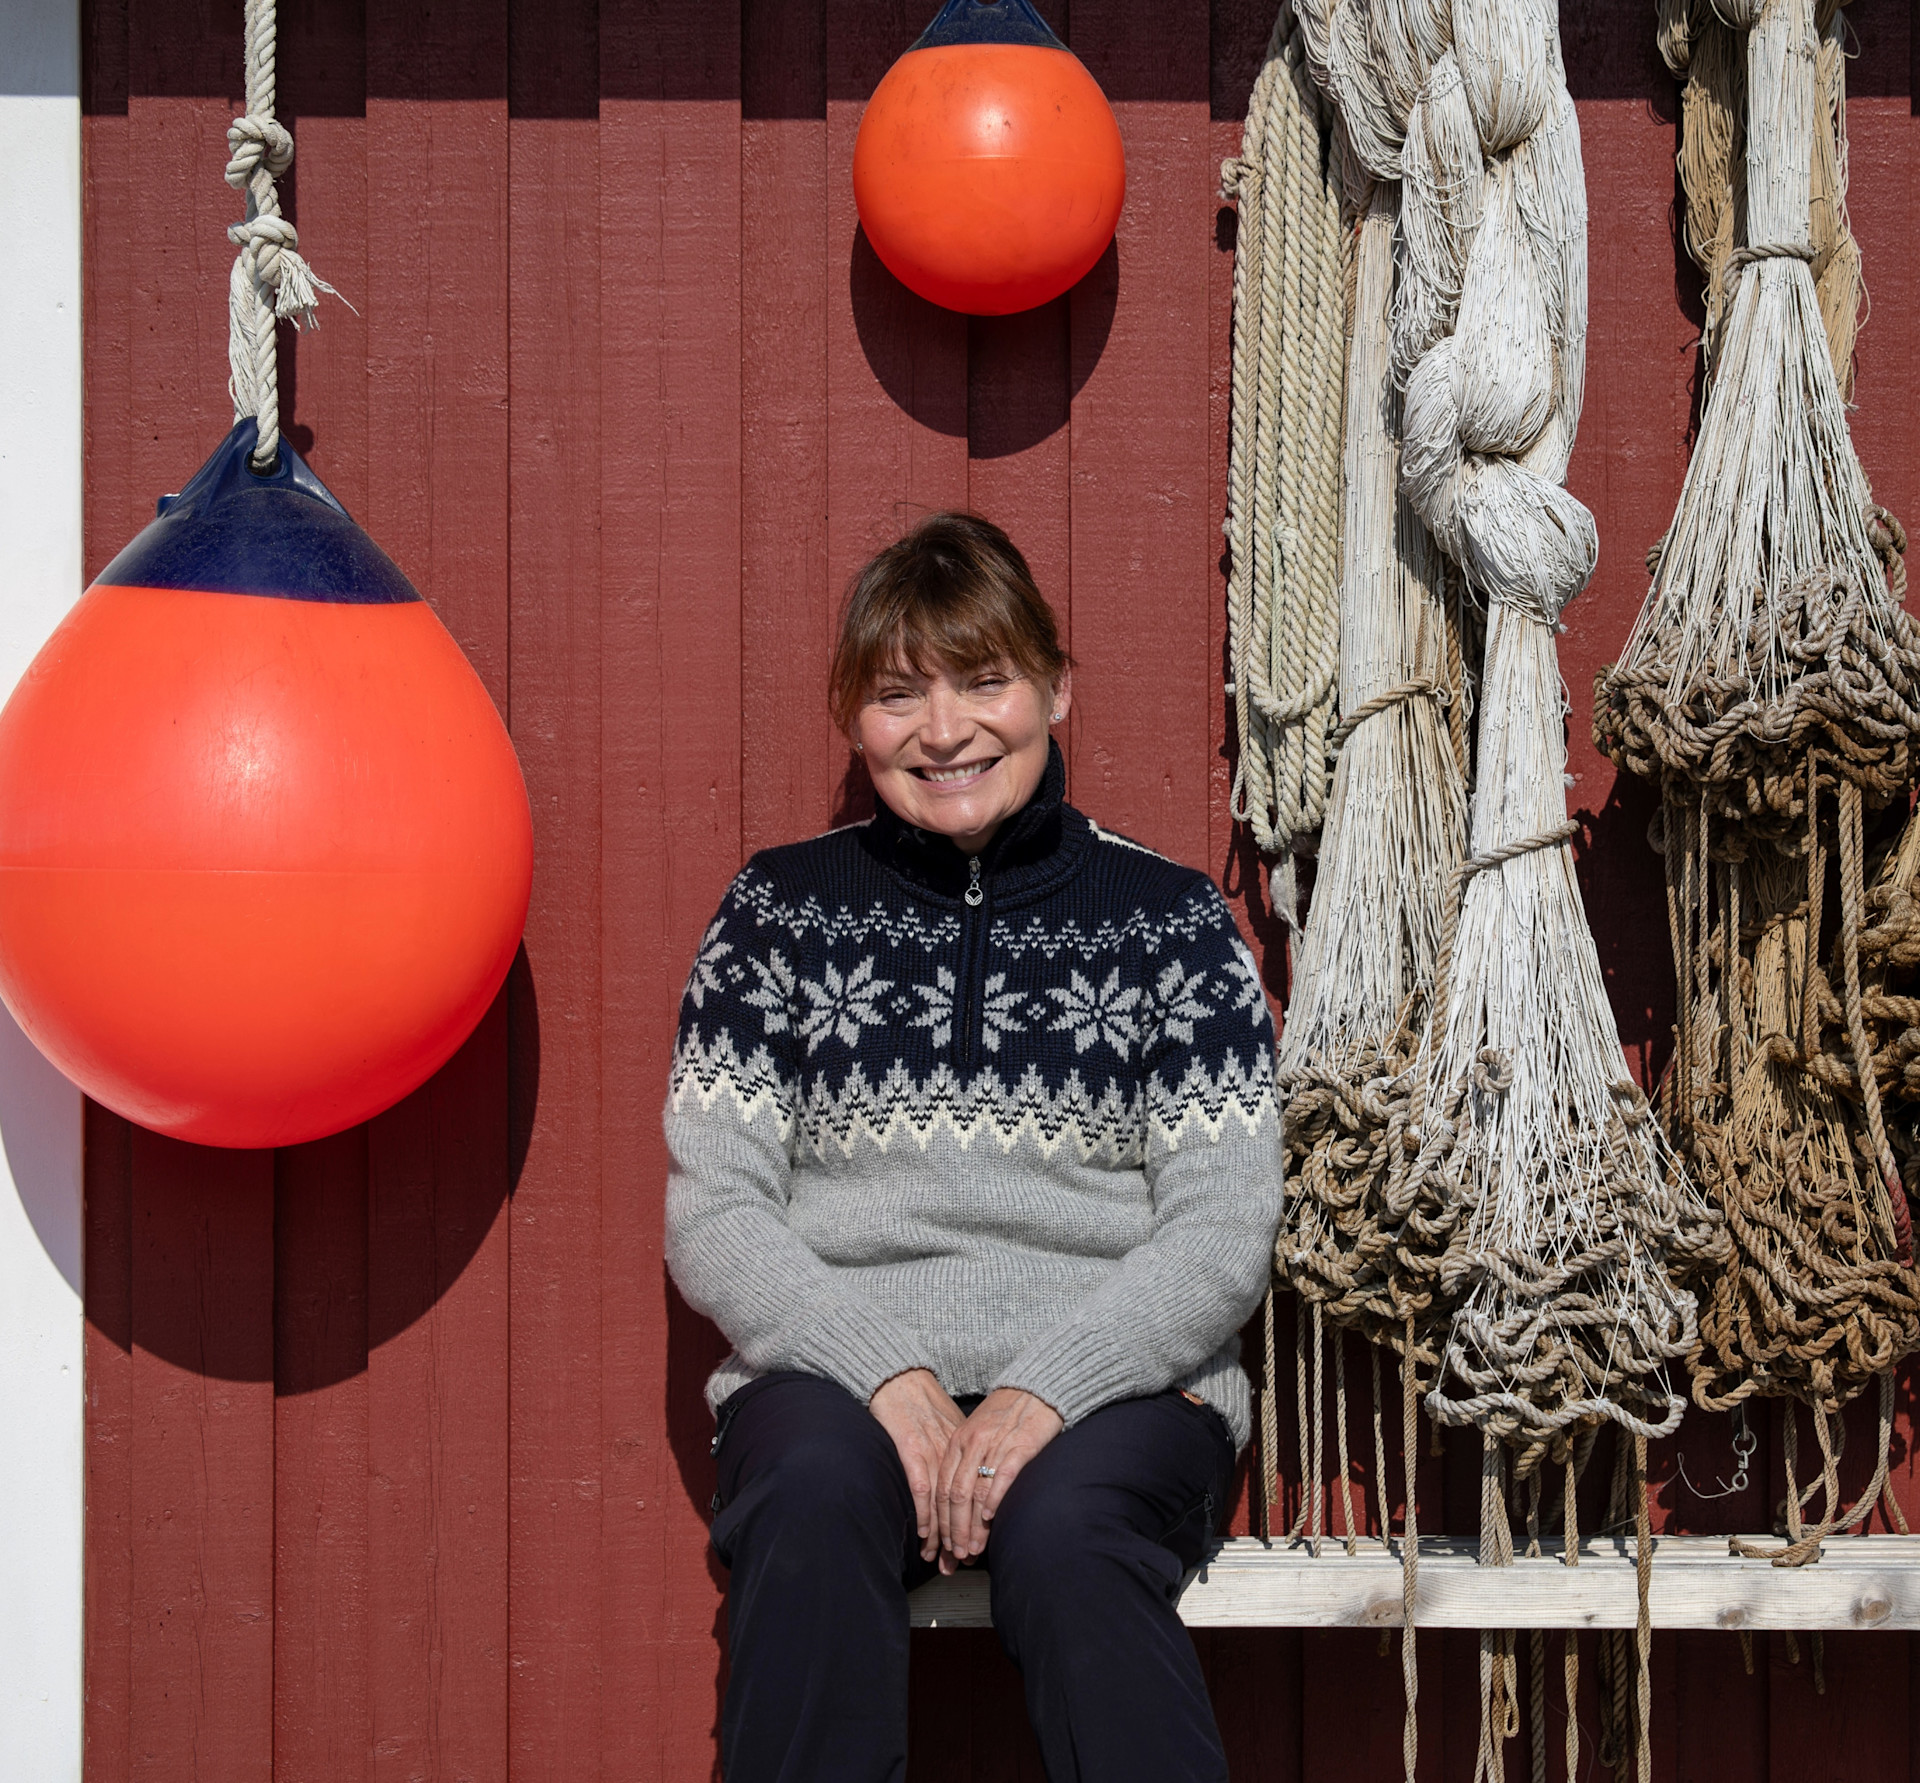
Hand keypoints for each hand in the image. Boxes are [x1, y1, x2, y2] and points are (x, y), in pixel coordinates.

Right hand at [869, 1369, 967, 1562]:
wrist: (899, 1376)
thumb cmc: (921, 1400)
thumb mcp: (950, 1424)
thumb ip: (959, 1450)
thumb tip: (968, 1479)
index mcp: (964, 1447)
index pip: (974, 1493)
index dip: (976, 1523)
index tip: (977, 1547)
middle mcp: (952, 1452)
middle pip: (962, 1502)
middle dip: (962, 1535)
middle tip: (962, 1562)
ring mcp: (932, 1451)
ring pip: (943, 1501)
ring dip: (944, 1533)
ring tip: (942, 1558)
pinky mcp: (911, 1448)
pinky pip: (921, 1487)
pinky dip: (924, 1513)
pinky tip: (926, 1533)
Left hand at [936, 1388, 1063, 1572]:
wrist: (1035, 1387)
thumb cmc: (1007, 1412)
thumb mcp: (977, 1431)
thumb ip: (966, 1459)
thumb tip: (960, 1498)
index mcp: (958, 1440)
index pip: (942, 1487)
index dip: (941, 1520)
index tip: (944, 1545)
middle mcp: (971, 1443)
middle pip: (955, 1494)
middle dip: (954, 1530)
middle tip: (956, 1555)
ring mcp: (994, 1444)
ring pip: (975, 1491)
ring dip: (972, 1525)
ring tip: (973, 1548)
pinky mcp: (1019, 1445)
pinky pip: (1001, 1476)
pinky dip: (993, 1499)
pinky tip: (989, 1517)